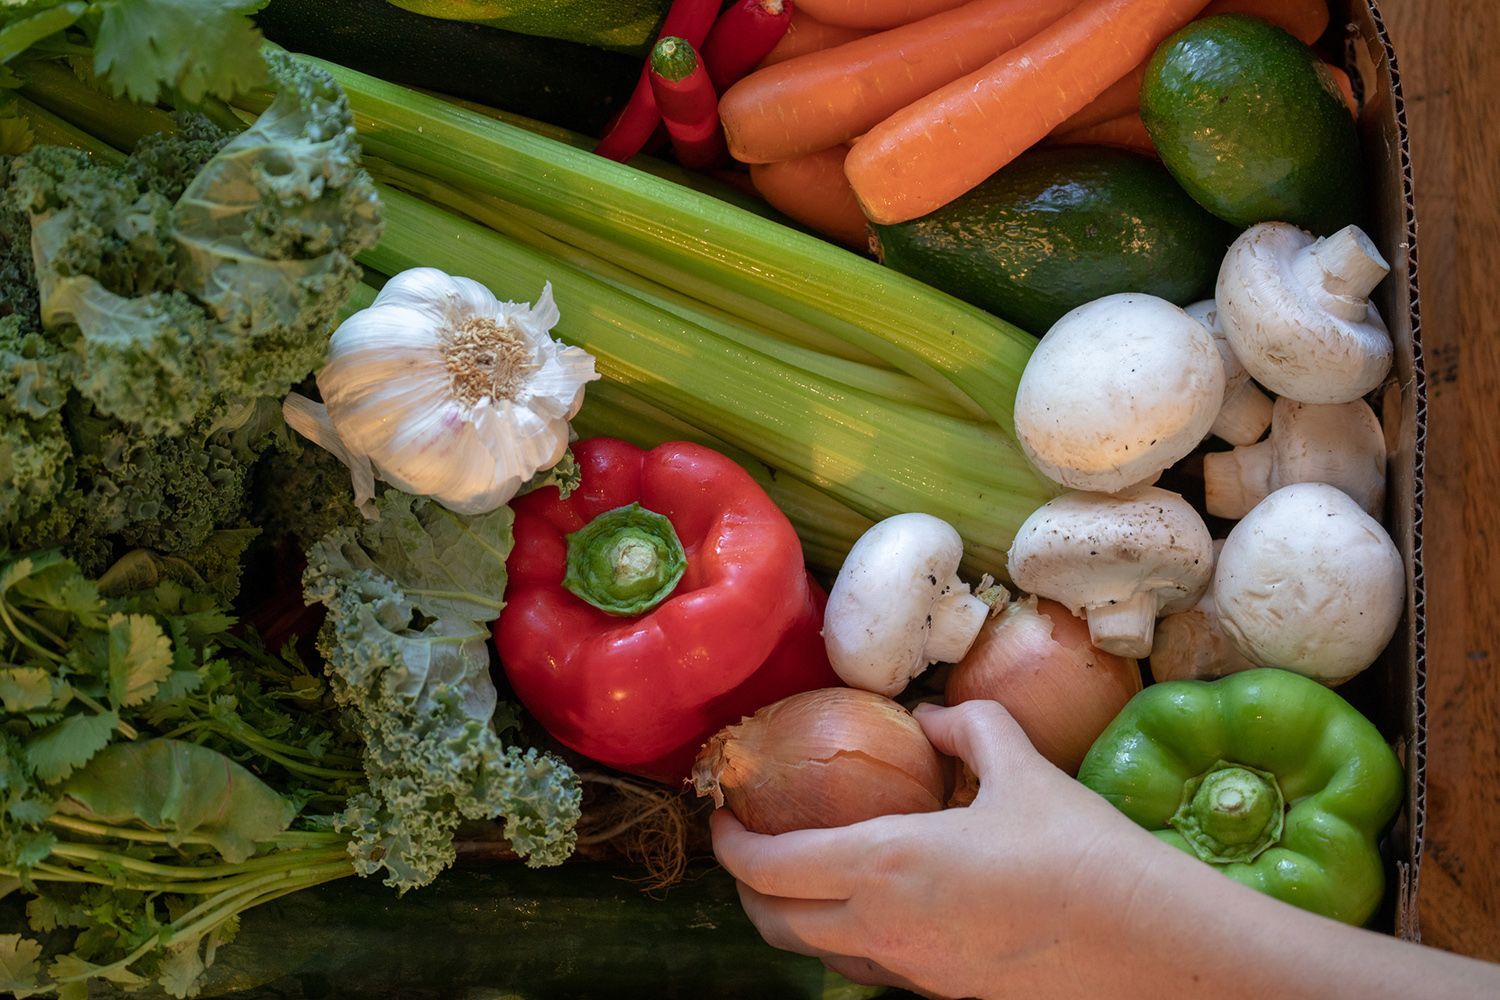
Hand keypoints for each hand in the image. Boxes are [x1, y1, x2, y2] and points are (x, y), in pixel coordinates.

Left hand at [708, 700, 1168, 998]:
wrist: (1146, 947)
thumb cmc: (1079, 852)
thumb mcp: (1020, 767)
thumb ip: (968, 727)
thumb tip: (933, 713)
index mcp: (885, 865)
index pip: (769, 867)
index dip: (730, 844)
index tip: (723, 814)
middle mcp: (882, 929)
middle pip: (775, 924)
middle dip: (747, 887)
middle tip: (752, 845)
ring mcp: (911, 972)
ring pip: (818, 955)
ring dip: (792, 917)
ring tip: (804, 873)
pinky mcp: (944, 995)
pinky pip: (868, 970)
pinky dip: (846, 938)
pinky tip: (876, 903)